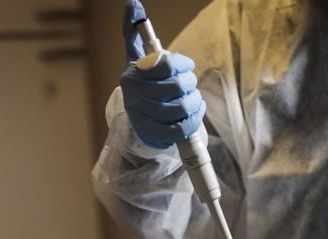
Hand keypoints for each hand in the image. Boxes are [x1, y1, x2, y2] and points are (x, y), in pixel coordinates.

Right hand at [120, 0, 206, 148]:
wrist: (138, 119)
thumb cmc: (143, 85)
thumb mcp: (136, 58)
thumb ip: (133, 31)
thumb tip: (132, 3)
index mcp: (133, 74)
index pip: (167, 63)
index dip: (183, 64)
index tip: (188, 66)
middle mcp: (136, 95)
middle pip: (178, 86)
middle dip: (191, 83)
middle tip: (191, 84)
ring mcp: (145, 117)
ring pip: (182, 107)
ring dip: (195, 101)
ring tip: (194, 98)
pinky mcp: (156, 135)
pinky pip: (182, 128)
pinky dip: (194, 119)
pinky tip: (195, 112)